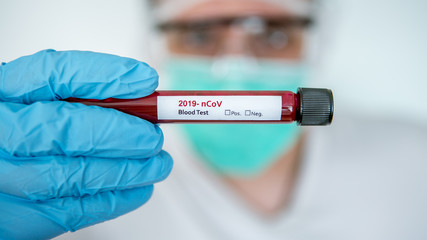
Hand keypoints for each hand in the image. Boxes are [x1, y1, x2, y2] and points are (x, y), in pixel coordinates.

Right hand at [0, 50, 172, 238]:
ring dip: (128, 171)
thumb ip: (80, 95)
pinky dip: (115, 199)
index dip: (105, 76)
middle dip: (121, 133)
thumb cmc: (25, 130)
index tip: (146, 80)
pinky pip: (74, 211)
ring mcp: (4, 178)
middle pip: (64, 130)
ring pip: (74, 176)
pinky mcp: (16, 218)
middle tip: (154, 137)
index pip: (53, 74)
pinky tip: (139, 188)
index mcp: (3, 92)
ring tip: (158, 164)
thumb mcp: (38, 100)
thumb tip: (141, 94)